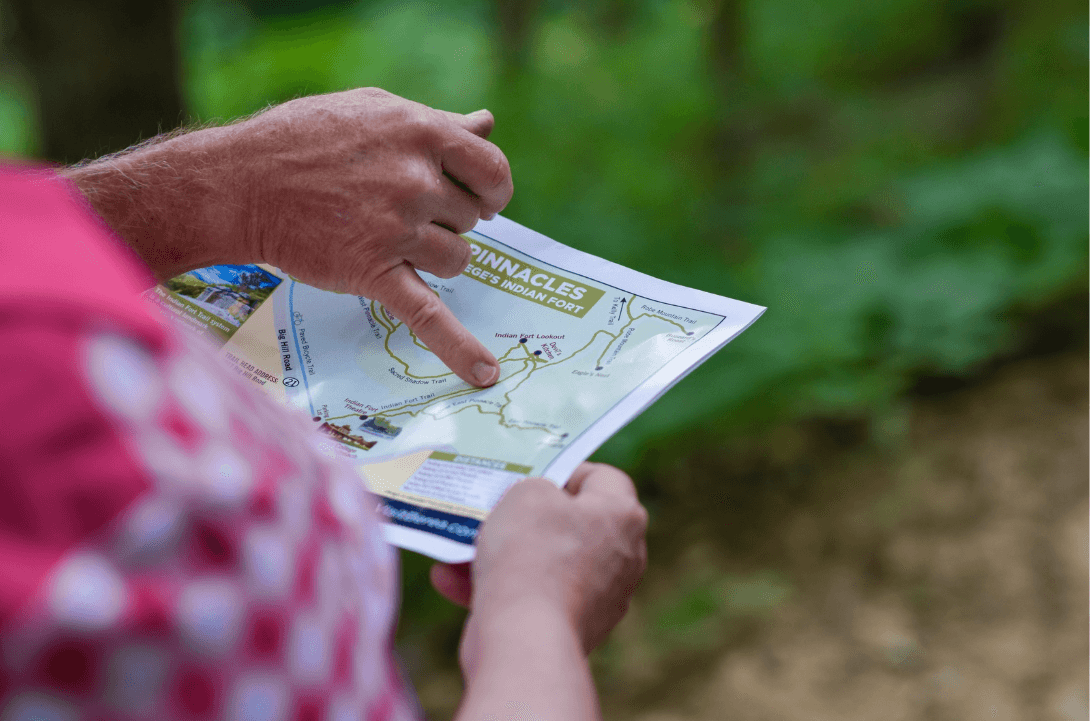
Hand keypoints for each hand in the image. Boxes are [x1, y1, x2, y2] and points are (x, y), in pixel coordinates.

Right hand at [64, 88, 511, 386]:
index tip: (482, 200)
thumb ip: (434, 124)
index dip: (491, 188)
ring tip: (390, 242)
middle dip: (445, 218)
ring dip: (435, 257)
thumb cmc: (302, 140)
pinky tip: (484, 374)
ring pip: (456, 259)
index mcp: (420, 133)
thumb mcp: (372, 110)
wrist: (237, 185)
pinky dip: (458, 347)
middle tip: (398, 211)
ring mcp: (395, 229)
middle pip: (469, 217)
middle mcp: (414, 180)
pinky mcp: (372, 273)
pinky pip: (428, 315)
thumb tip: (487, 124)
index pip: (491, 168)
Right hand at [434, 463, 647, 660]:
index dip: (564, 470)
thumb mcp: (526, 493)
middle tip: (494, 507)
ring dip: (499, 553)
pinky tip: (449, 580)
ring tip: (459, 545)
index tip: (529, 475)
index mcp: (622, 517)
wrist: (524, 639)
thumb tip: (535, 502)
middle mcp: (621, 558)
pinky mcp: (569, 629)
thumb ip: (534, 485)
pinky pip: (531, 598)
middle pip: (570, 524)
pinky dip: (495, 588)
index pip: (603, 478)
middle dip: (526, 517)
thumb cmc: (531, 554)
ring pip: (544, 563)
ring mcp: (599, 599)